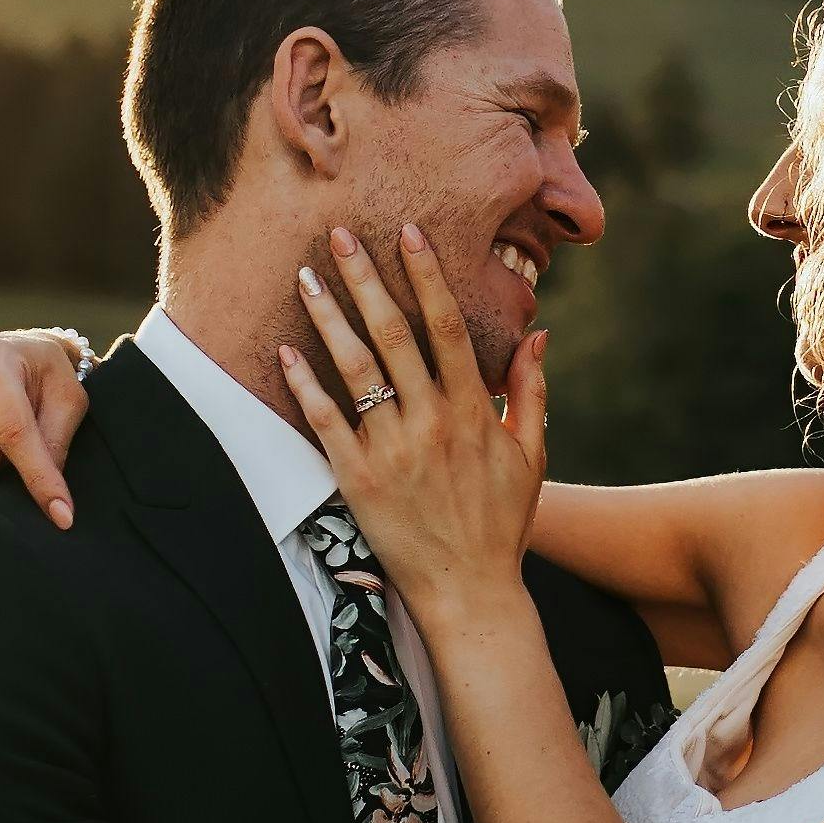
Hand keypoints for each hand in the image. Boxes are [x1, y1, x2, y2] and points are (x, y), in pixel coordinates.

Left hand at [278, 227, 544, 626]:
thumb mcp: (531, 453)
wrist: (469, 590)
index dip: (426, 275)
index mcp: (474, 409)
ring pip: (355, 369)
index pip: (447, 326)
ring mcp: (393, 450)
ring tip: (306, 276)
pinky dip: (304, 384)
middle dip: (365, 278)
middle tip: (339, 233)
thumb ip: (532, 390)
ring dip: (329, 317)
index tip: (408, 232)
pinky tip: (284, 351)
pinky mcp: (358, 479)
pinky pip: (325, 422)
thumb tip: (538, 333)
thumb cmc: (501, 521)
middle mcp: (432, 422)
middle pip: (394, 334)